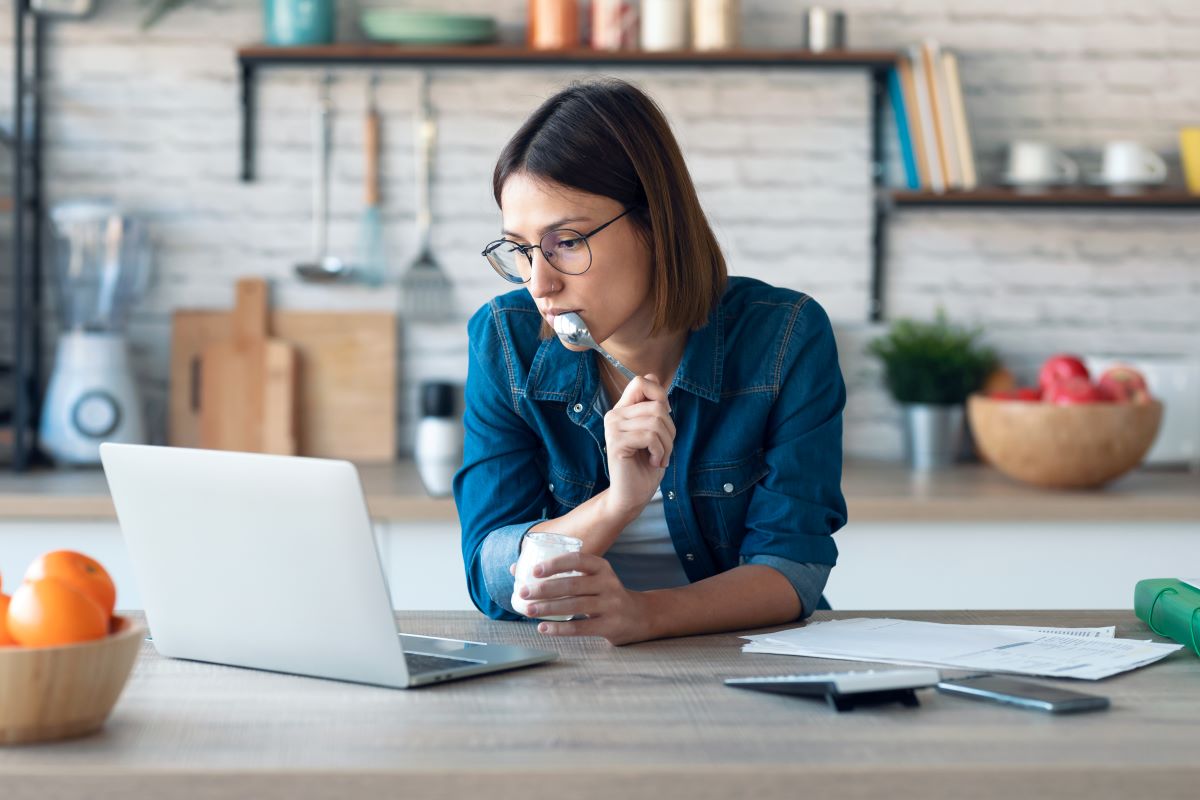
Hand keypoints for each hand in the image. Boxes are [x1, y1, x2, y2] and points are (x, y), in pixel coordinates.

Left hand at [511, 552, 650, 645]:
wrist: (639, 616)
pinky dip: (560, 629)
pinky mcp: (610, 625)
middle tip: (524, 592)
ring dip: (548, 608)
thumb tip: (516, 569)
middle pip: (573, 585)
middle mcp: (608, 583)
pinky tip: (544, 628)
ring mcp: (611, 605)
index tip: (535, 570)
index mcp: (602, 568)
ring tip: (528, 611)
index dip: (556, 564)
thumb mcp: (592, 579)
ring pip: (575, 606)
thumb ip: (561, 573)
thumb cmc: (605, 594)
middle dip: (545, 589)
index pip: (578, 560)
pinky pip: (582, 627)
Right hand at [603, 373, 674, 518]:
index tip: (664, 419)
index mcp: (623, 409)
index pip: (642, 381)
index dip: (660, 395)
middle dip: (670, 430)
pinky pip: (649, 436)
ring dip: (666, 444)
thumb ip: (653, 405)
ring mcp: (612, 427)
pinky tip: (653, 462)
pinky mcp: (615, 442)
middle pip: (656, 405)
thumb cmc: (645, 463)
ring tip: (659, 458)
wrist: (632, 494)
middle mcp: (614, 415)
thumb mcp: (655, 431)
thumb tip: (653, 375)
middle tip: (664, 449)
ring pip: (656, 422)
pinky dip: (659, 452)